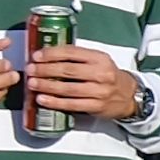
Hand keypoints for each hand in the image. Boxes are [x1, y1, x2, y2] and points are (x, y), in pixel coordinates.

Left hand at [23, 38, 142, 120]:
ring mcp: (99, 91)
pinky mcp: (96, 106)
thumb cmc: (109, 76)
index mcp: (99, 58)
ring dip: (47, 86)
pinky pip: (72, 104)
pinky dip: (55, 102)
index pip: (72, 52)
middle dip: (46, 69)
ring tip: (32, 83)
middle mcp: (101, 73)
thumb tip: (48, 56)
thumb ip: (78, 58)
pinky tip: (43, 99)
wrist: (128, 96)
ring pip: (68, 88)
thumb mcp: (99, 61)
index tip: (37, 55)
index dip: (52, 53)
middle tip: (31, 69)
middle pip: (68, 70)